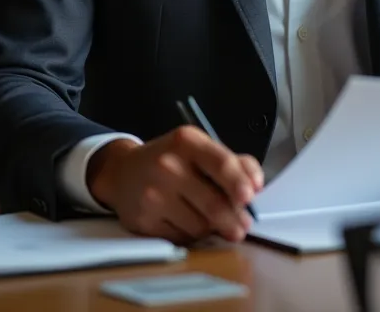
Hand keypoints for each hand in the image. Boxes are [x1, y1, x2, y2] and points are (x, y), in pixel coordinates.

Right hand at [86, 127, 262, 243]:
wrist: (122, 172)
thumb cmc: (170, 160)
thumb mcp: (198, 149)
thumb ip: (232, 161)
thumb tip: (256, 182)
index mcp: (186, 141)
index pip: (220, 163)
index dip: (239, 182)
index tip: (251, 196)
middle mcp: (168, 165)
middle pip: (213, 203)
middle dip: (234, 219)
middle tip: (243, 226)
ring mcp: (154, 194)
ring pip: (200, 225)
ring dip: (212, 228)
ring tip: (211, 219)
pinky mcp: (144, 221)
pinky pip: (182, 237)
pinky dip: (192, 235)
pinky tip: (187, 222)